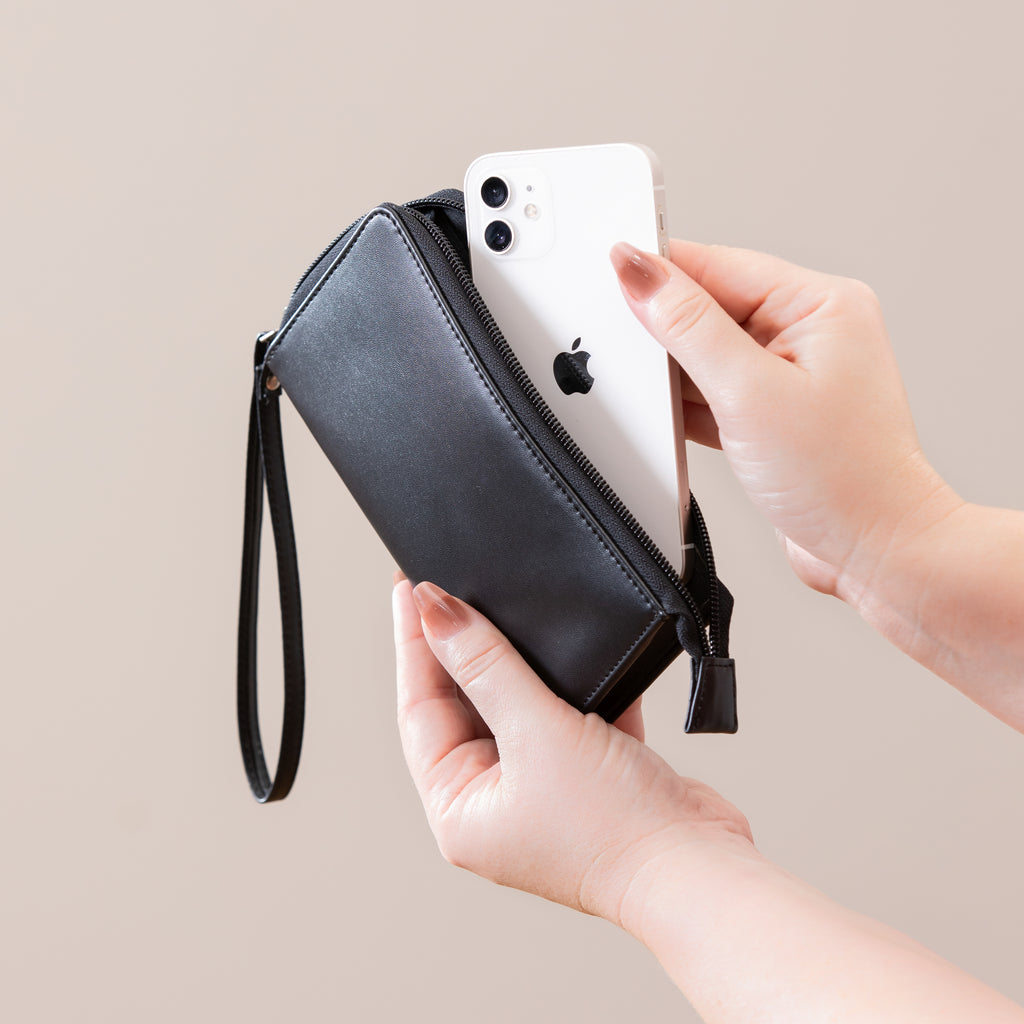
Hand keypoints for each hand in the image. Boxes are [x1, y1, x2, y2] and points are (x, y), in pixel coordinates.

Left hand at [393, 574, 752, 925]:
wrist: (702, 867)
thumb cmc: (613, 828)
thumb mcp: (535, 731)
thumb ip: (486, 665)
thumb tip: (437, 612)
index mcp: (461, 808)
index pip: (419, 709)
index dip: (414, 644)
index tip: (412, 587)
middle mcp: (496, 801)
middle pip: (464, 704)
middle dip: (461, 646)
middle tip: (448, 586)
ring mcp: (544, 786)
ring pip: (516, 704)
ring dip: (515, 659)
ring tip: (499, 604)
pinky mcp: (591, 771)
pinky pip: (568, 711)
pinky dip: (573, 679)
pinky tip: (572, 643)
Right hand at [610, 241, 960, 597]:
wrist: (873, 553)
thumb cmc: (842, 478)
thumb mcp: (749, 392)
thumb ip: (687, 327)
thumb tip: (640, 272)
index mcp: (818, 303)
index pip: (717, 265)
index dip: (658, 271)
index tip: (607, 274)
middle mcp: (809, 331)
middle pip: (708, 308)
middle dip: (664, 330)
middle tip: (628, 351)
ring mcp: (792, 373)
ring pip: (707, 353)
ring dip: (676, 375)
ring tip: (667, 401)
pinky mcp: (775, 412)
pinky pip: (716, 390)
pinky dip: (689, 404)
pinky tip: (675, 419)